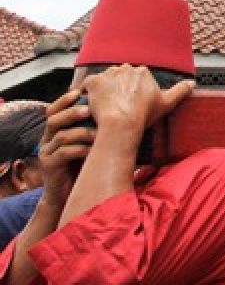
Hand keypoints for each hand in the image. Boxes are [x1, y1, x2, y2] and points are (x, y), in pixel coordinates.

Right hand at [38, 90, 96, 206]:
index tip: (80, 91)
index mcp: (55, 130)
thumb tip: (117, 107)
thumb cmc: (84, 164)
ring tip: (100, 133)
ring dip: (82, 132)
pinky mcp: (49, 166)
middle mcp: (47, 139)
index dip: (64, 100)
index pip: (54, 110)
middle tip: (89, 110)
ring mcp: (46, 153)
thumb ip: (93, 126)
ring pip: (61, 135)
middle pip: (54, 119)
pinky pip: (64, 153)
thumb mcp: (88, 142)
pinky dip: (81, 149)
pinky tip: (94, 150)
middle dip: (72, 112)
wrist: (71, 193)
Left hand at [81, 64, 194, 133]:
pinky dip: (90, 92)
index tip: (132, 102)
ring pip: (106, 79)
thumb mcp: (167, 103)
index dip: (134, 90)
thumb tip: (193, 83)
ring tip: (106, 104)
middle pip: (121, 76)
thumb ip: (180, 91)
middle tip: (119, 104)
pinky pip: (89, 84)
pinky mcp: (94, 81)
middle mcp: (126, 68)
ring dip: (106, 88)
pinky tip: (93, 102)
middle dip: (119, 87)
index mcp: (143, 72)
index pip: (136, 77)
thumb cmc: (144, 114)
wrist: (122, 122)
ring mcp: (108, 74)